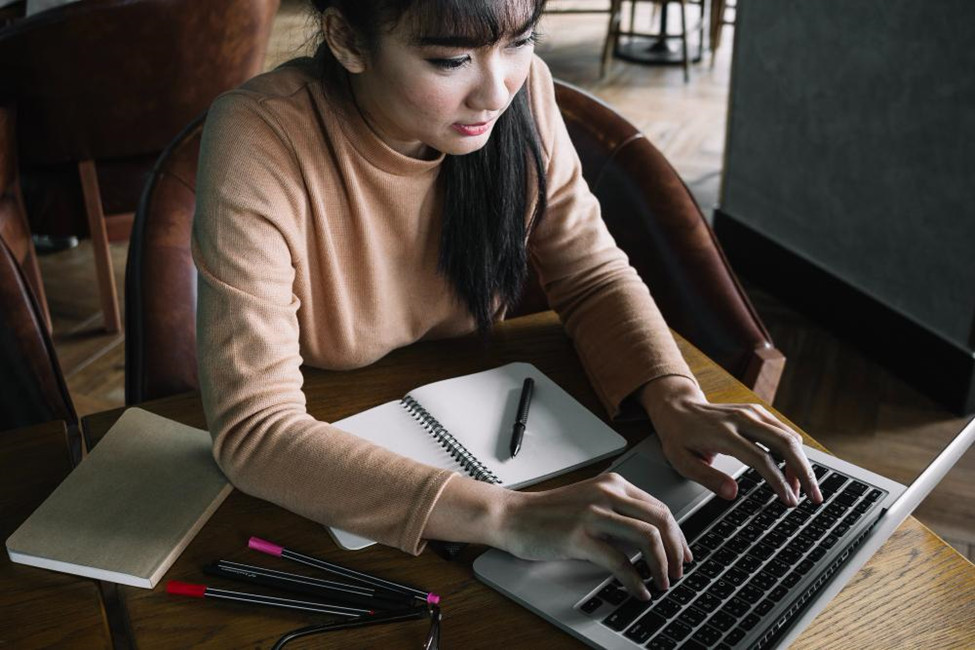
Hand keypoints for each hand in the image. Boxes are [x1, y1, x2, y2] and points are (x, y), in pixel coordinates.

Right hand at [494, 473, 691, 598]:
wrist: (512, 515)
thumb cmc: (548, 513)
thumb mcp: (590, 501)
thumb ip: (619, 512)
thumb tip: (652, 539)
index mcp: (613, 483)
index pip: (659, 507)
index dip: (678, 534)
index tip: (683, 554)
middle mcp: (606, 493)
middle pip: (661, 519)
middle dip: (677, 550)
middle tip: (680, 571)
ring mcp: (593, 513)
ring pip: (647, 538)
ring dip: (662, 565)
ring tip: (664, 582)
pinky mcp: (579, 536)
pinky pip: (619, 561)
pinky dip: (635, 580)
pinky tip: (640, 590)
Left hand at [639, 376, 822, 505]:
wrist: (677, 406)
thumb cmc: (678, 436)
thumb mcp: (681, 460)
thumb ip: (706, 477)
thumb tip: (732, 493)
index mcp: (723, 433)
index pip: (761, 458)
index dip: (778, 481)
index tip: (790, 500)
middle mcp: (741, 419)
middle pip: (784, 444)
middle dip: (804, 472)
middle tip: (814, 497)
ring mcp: (751, 412)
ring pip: (789, 436)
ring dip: (801, 463)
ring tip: (803, 489)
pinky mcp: (756, 411)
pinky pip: (783, 431)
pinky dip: (794, 451)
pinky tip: (793, 470)